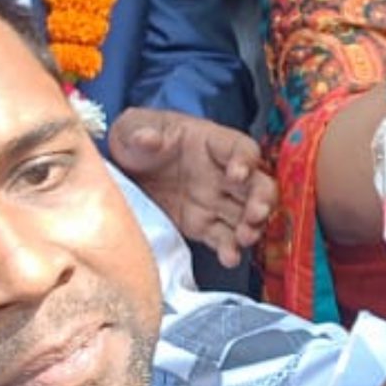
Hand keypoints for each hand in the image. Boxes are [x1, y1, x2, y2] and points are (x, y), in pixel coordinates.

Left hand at [108, 106, 273, 268]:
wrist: (123, 170)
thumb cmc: (135, 140)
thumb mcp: (131, 128)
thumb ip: (141, 131)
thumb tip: (147, 138)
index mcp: (211, 143)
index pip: (241, 149)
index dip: (245, 161)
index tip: (237, 174)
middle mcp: (222, 173)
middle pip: (257, 184)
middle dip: (261, 199)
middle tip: (256, 213)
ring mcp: (215, 201)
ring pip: (247, 214)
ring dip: (252, 226)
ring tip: (245, 237)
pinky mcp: (202, 225)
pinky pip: (223, 237)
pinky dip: (229, 248)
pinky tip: (229, 257)